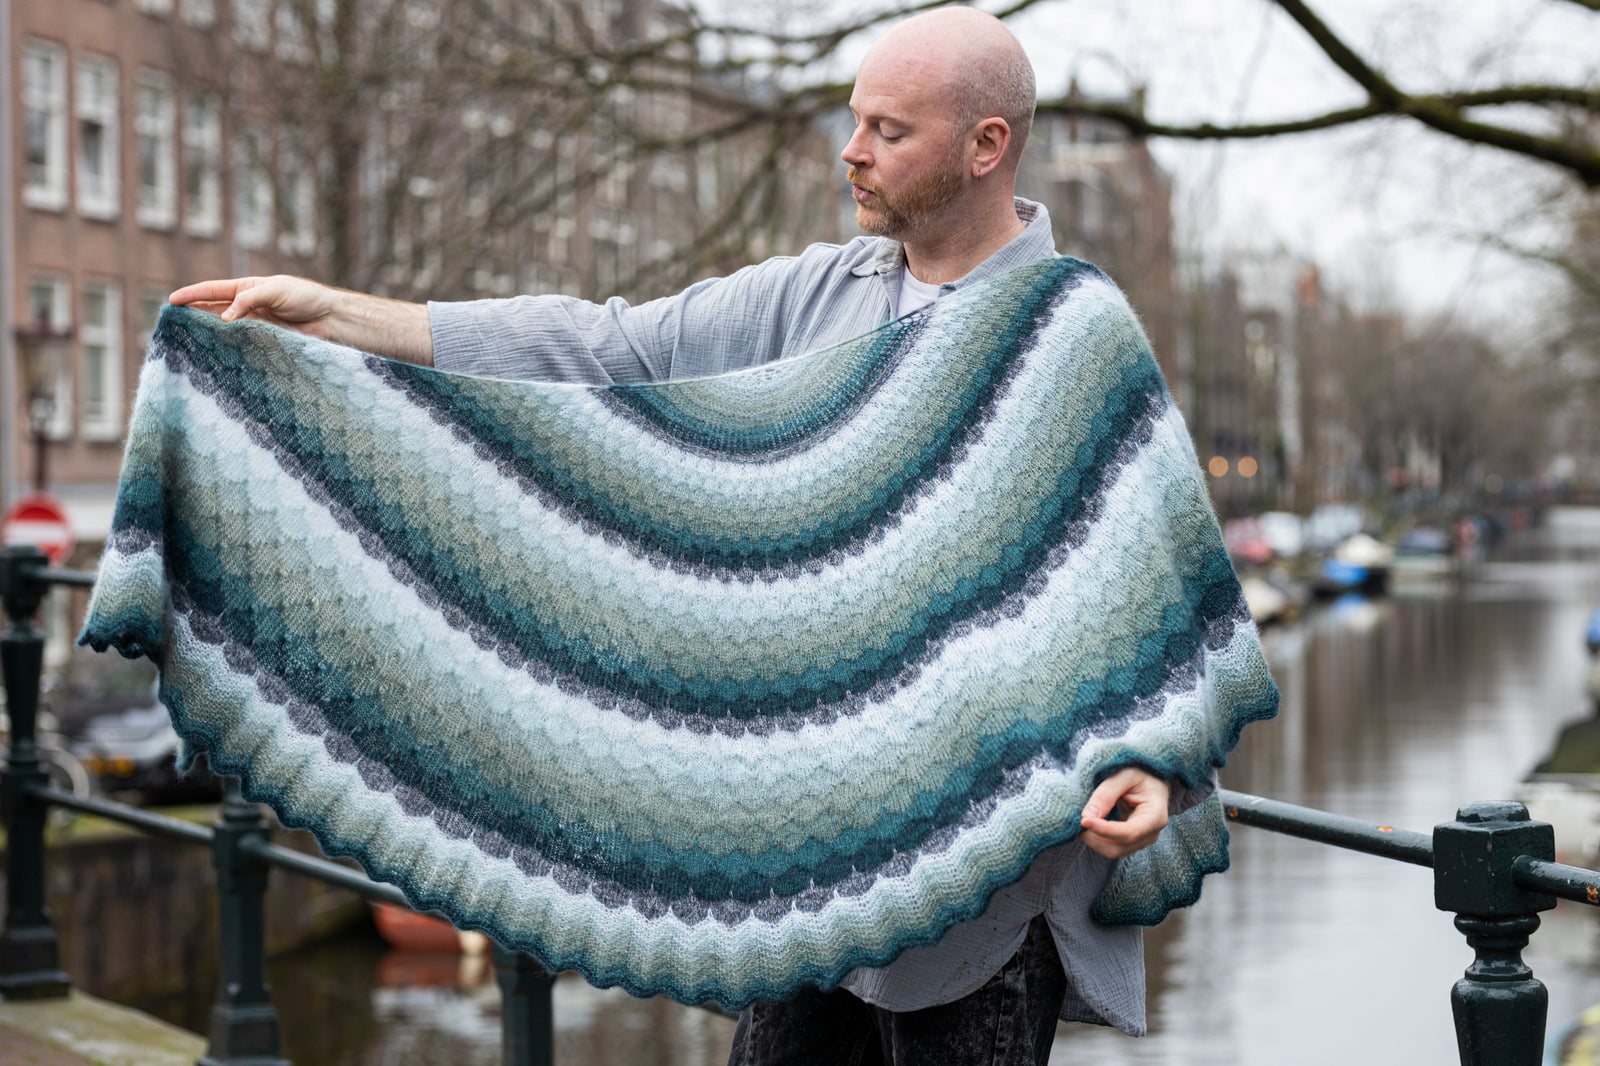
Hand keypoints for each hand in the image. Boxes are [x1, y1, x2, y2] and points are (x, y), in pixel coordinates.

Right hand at [168, 276, 342, 337]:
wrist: (329, 318)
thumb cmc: (306, 297)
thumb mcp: (276, 291)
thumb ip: (249, 300)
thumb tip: (224, 318)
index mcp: (246, 288)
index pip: (212, 290)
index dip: (191, 295)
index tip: (172, 301)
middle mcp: (246, 306)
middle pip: (212, 310)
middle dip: (192, 315)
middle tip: (171, 323)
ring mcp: (253, 325)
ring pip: (223, 329)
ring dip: (206, 333)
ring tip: (185, 340)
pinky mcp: (263, 341)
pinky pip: (239, 344)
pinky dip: (226, 347)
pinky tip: (214, 353)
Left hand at [1079, 767, 1169, 858]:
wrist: (1150, 776)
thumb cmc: (1141, 772)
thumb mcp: (1124, 775)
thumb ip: (1106, 794)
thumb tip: (1087, 816)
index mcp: (1156, 816)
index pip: (1129, 833)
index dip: (1104, 830)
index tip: (1083, 820)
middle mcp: (1151, 833)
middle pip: (1119, 847)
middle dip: (1094, 838)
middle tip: (1077, 821)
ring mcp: (1142, 839)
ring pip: (1113, 850)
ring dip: (1094, 840)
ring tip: (1082, 820)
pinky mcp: (1132, 840)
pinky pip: (1111, 846)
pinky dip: (1097, 838)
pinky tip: (1089, 824)